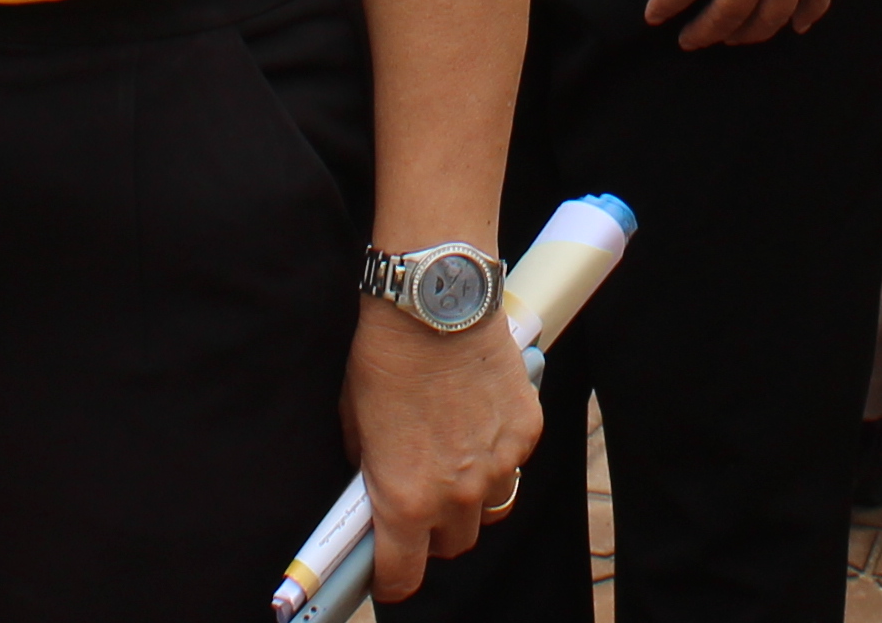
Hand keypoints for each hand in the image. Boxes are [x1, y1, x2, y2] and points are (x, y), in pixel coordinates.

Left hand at [345, 304, 538, 600]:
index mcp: (405, 501)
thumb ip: (369, 470)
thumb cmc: (387, 359)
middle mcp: (456, 495)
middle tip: (419, 498)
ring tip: (455, 458)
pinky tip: (480, 420)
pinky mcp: (526, 433)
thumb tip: (374, 486)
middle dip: (433, 531)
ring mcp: (498, 466)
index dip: (391, 578)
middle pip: (452, 546)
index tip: (386, 570)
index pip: (403, 576)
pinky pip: (514, 464)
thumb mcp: (356, 424)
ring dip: (471, 497)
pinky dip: (498, 453)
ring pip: (490, 509)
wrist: (435, 303)